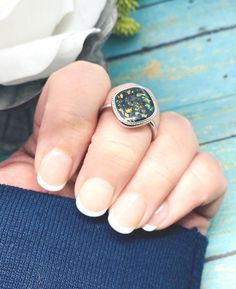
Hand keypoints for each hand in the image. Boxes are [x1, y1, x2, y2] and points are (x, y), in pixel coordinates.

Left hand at [0, 61, 226, 233]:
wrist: (92, 257)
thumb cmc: (56, 220)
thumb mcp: (25, 195)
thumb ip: (19, 177)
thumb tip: (31, 171)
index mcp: (82, 120)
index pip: (84, 84)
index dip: (69, 120)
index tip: (53, 174)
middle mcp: (128, 126)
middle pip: (133, 109)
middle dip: (111, 159)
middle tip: (92, 203)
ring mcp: (164, 149)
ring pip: (177, 131)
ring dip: (150, 177)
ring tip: (123, 220)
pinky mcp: (195, 179)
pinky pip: (206, 169)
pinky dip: (184, 193)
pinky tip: (156, 221)